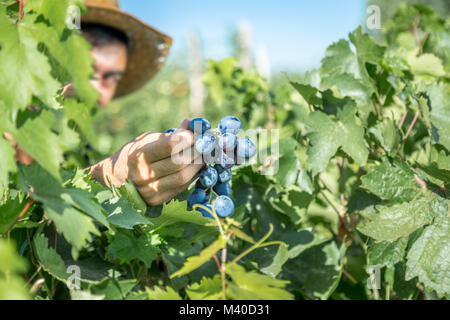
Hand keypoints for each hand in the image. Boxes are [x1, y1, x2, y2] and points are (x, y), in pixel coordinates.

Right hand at [89, 119, 203, 205]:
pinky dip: (193, 176)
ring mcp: (150, 191)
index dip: (187, 138)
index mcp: (139, 156)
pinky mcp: (158, 201)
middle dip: (197, 151)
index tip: (195, 133)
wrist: (115, 180)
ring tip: (204, 155)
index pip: (170, 145)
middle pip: (180, 162)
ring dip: (198, 165)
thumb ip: (170, 135)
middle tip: (205, 144)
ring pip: (184, 178)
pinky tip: (196, 167)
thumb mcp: (146, 140)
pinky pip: (182, 187)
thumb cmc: (133, 154)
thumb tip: (191, 123)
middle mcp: (143, 175)